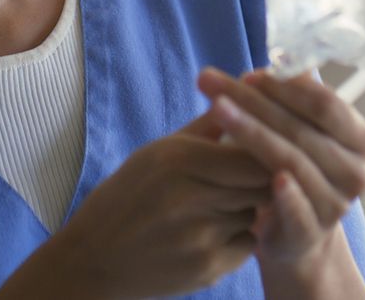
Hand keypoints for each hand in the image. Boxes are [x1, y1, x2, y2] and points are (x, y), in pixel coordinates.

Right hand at [0, 112, 272, 298]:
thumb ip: (206, 128)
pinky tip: (212, 232)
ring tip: (220, 204)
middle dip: (263, 176)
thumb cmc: (126, 197)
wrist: (95, 260)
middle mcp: (189, 197)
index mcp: (176, 159)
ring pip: (255, 212)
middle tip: (256, 172)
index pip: (252, 149)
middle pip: (260, 181)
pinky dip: (239, 237)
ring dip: (249, 207)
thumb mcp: (157, 152)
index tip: (269, 144)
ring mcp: (200, 237)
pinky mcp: (207, 269)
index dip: (266, 147)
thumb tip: (246, 94)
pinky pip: (247, 244)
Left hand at [197, 68, 364, 294]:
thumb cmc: (293, 165)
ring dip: (251, 133)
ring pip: (291, 161)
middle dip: (253, 102)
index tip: (246, 73)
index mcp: (360, 140)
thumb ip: (292, 96)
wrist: (295, 235)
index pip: (325, 104)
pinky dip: (285, 193)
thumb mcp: (296, 128)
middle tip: (211, 83)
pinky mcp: (311, 233)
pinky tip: (266, 176)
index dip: (285, 87)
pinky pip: (298, 210)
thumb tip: (281, 57)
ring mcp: (336, 205)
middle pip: (301, 129)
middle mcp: (356, 172)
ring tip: (216, 111)